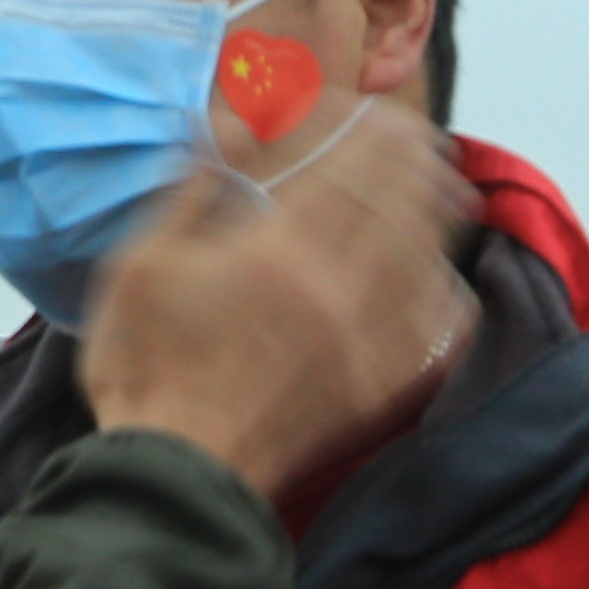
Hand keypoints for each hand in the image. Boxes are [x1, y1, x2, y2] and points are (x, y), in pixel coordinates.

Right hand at [77, 113, 478, 502]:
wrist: (178, 474)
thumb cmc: (147, 366)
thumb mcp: (141, 265)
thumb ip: (188, 194)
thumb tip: (219, 134)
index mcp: (281, 252)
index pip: (352, 173)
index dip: (376, 137)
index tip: (386, 113)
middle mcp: (338, 290)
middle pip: (400, 209)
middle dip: (418, 166)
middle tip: (427, 139)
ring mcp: (364, 343)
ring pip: (424, 263)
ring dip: (438, 219)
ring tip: (447, 191)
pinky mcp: (373, 387)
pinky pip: (431, 332)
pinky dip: (444, 294)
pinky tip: (444, 278)